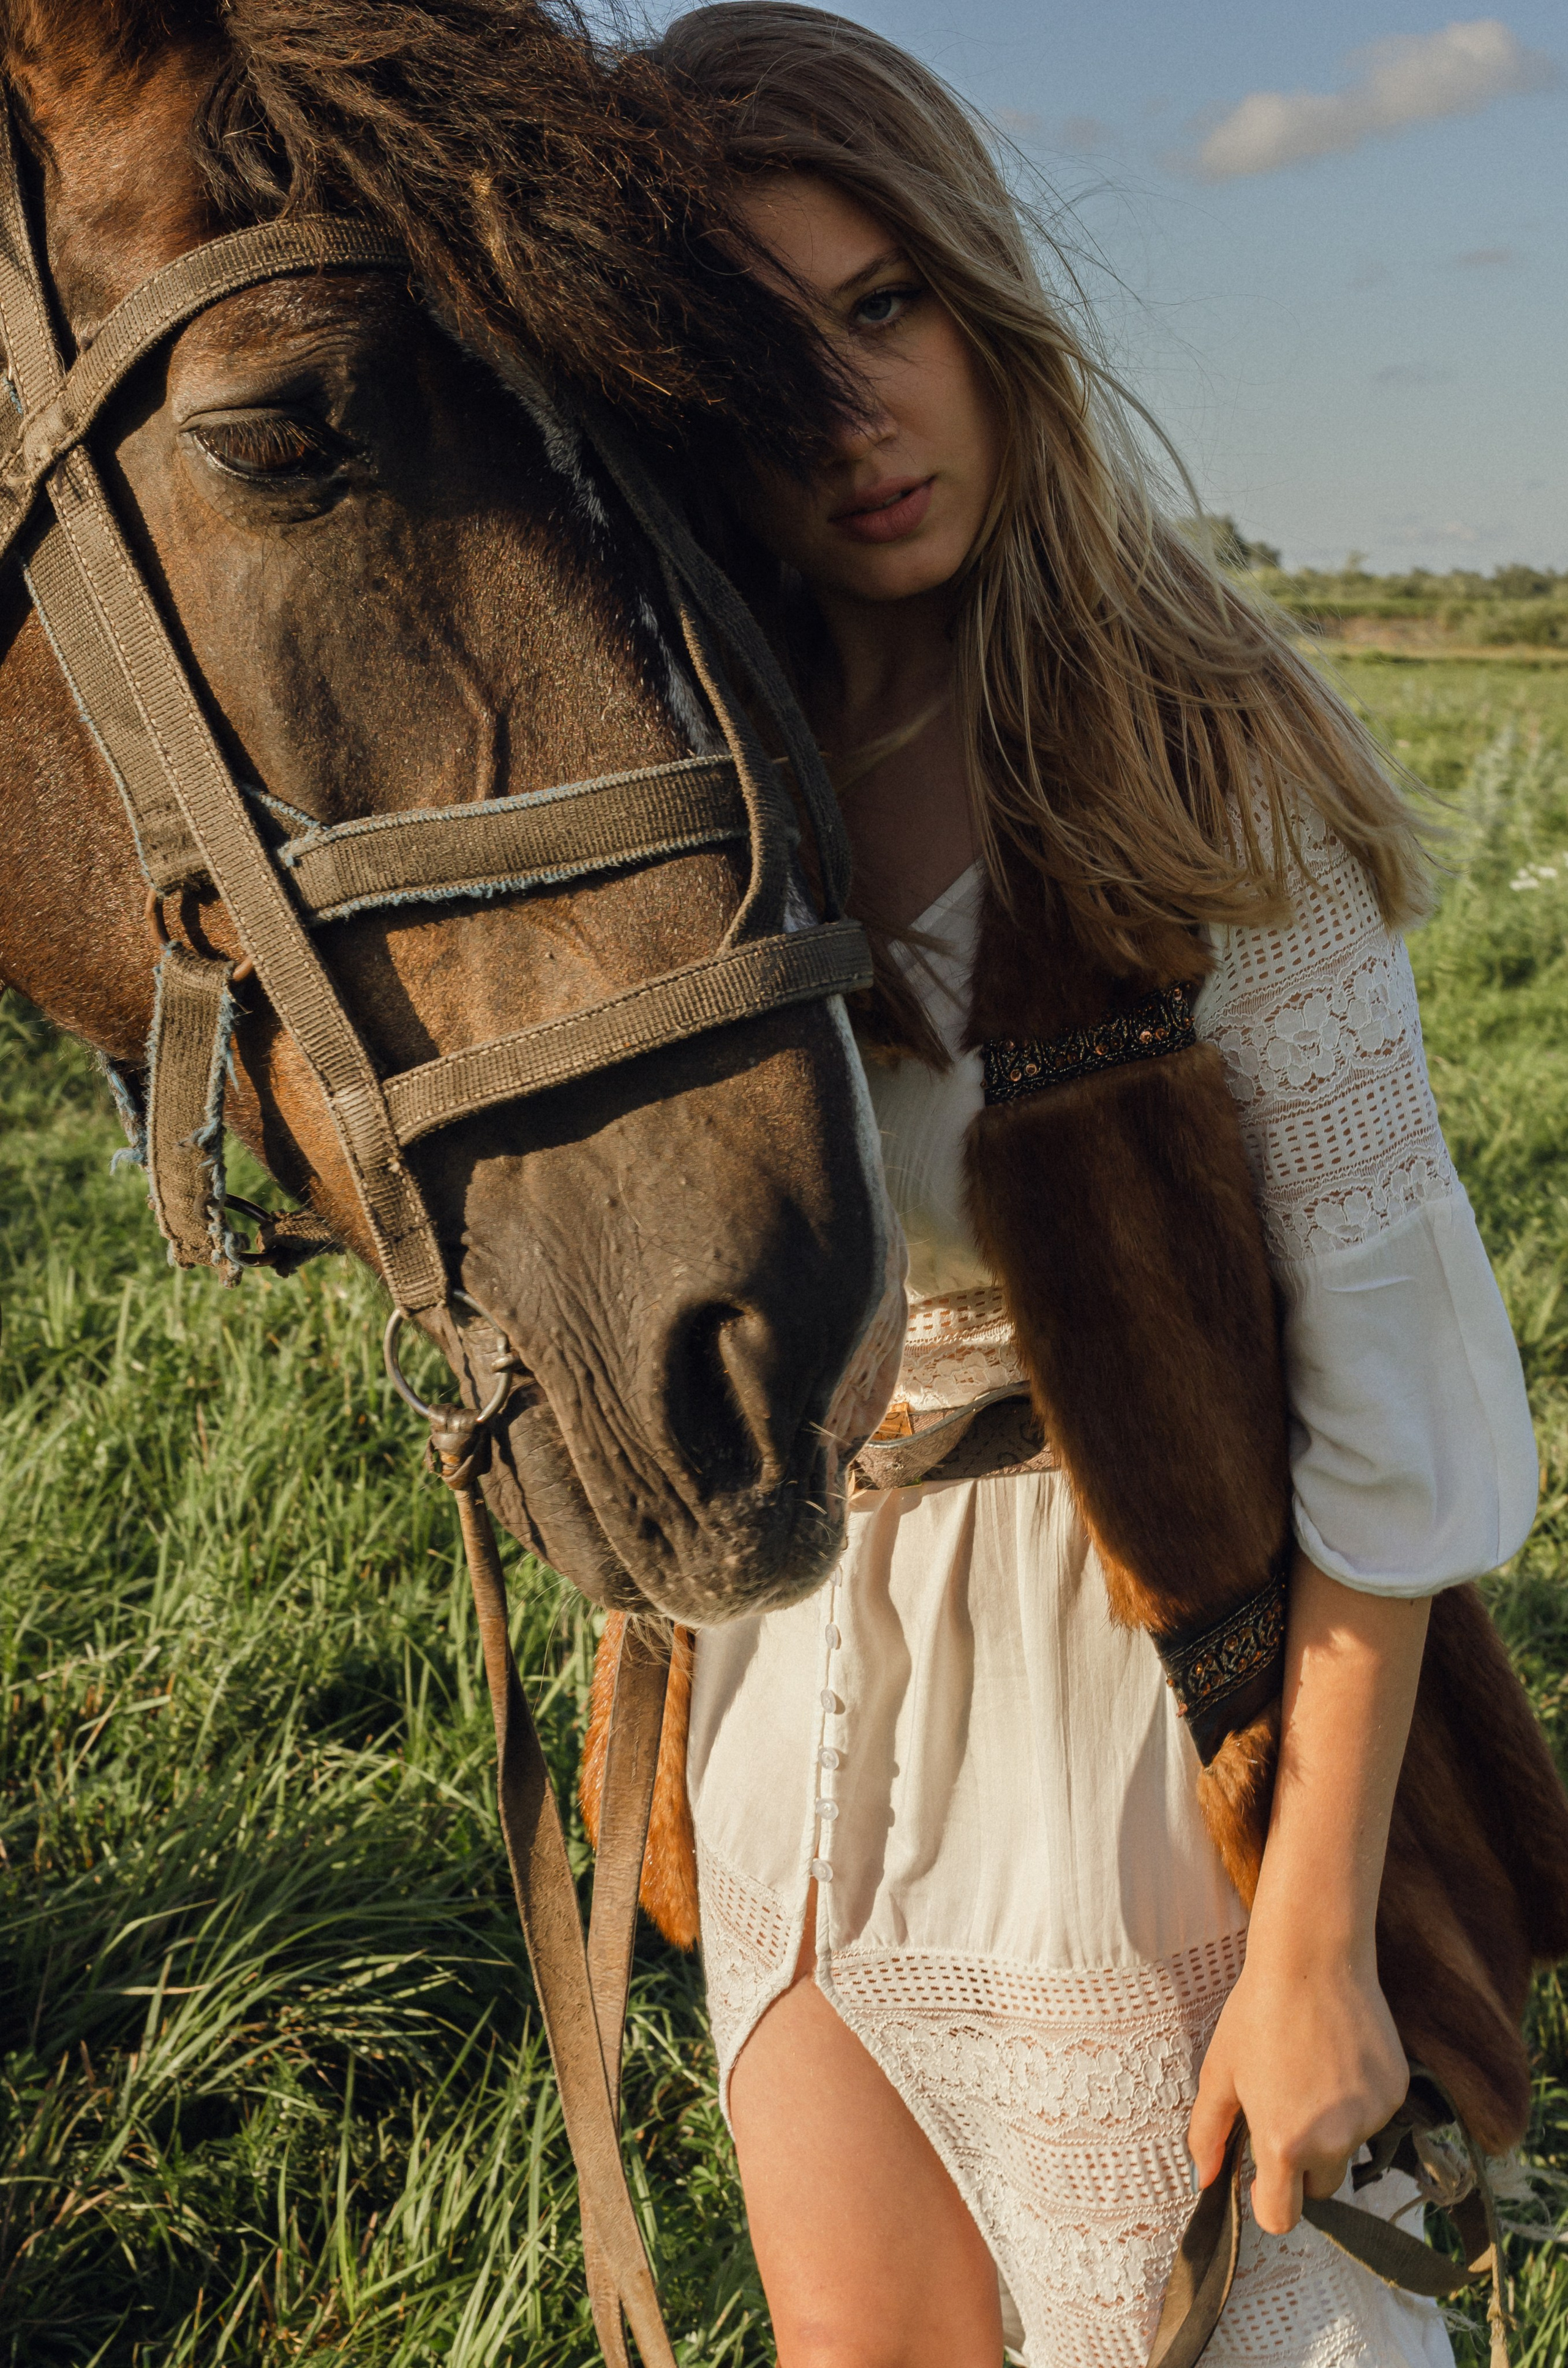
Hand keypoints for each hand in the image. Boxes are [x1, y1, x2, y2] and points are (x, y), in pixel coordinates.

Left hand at [1187, 1927, 1408, 2233]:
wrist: (1313, 1959)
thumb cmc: (1258, 2011)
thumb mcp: (1220, 2071)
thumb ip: (1208, 2132)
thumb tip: (1203, 2179)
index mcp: (1284, 2143)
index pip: (1282, 2217)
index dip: (1269, 2201)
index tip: (1262, 2177)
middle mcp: (1334, 2142)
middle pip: (1319, 2186)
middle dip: (1302, 2164)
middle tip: (1286, 2108)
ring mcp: (1371, 2120)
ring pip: (1348, 2148)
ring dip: (1331, 2128)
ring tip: (1311, 2068)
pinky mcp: (1396, 2095)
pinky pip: (1373, 2117)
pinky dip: (1357, 2100)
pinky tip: (1338, 2055)